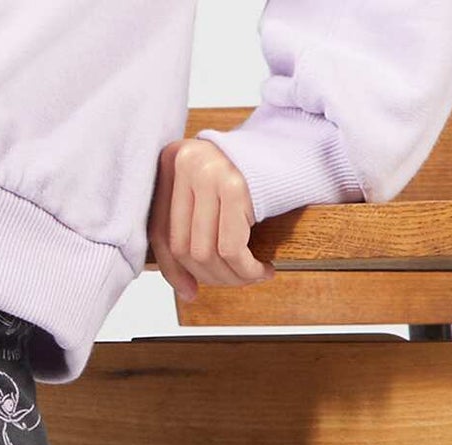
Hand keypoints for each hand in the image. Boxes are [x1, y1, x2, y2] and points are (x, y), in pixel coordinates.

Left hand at [148, 138, 273, 297]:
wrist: (290, 145)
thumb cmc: (246, 174)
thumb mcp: (207, 195)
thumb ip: (187, 232)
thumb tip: (186, 292)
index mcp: (170, 162)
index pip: (161, 232)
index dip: (173, 271)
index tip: (190, 292)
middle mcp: (185, 164)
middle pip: (185, 248)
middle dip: (210, 276)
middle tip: (233, 281)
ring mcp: (208, 173)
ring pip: (206, 253)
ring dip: (231, 276)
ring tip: (250, 277)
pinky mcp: (234, 186)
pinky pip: (231, 248)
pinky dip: (246, 269)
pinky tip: (261, 270)